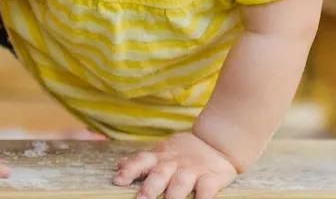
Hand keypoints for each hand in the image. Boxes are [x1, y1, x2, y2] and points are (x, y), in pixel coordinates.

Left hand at [114, 132, 237, 198]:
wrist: (217, 142)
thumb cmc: (184, 153)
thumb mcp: (162, 152)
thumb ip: (143, 161)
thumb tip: (119, 164)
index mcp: (160, 158)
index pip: (141, 161)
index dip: (130, 170)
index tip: (118, 181)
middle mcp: (174, 164)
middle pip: (160, 174)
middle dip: (150, 188)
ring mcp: (193, 170)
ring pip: (181, 182)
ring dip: (174, 195)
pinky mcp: (212, 177)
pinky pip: (207, 188)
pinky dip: (203, 198)